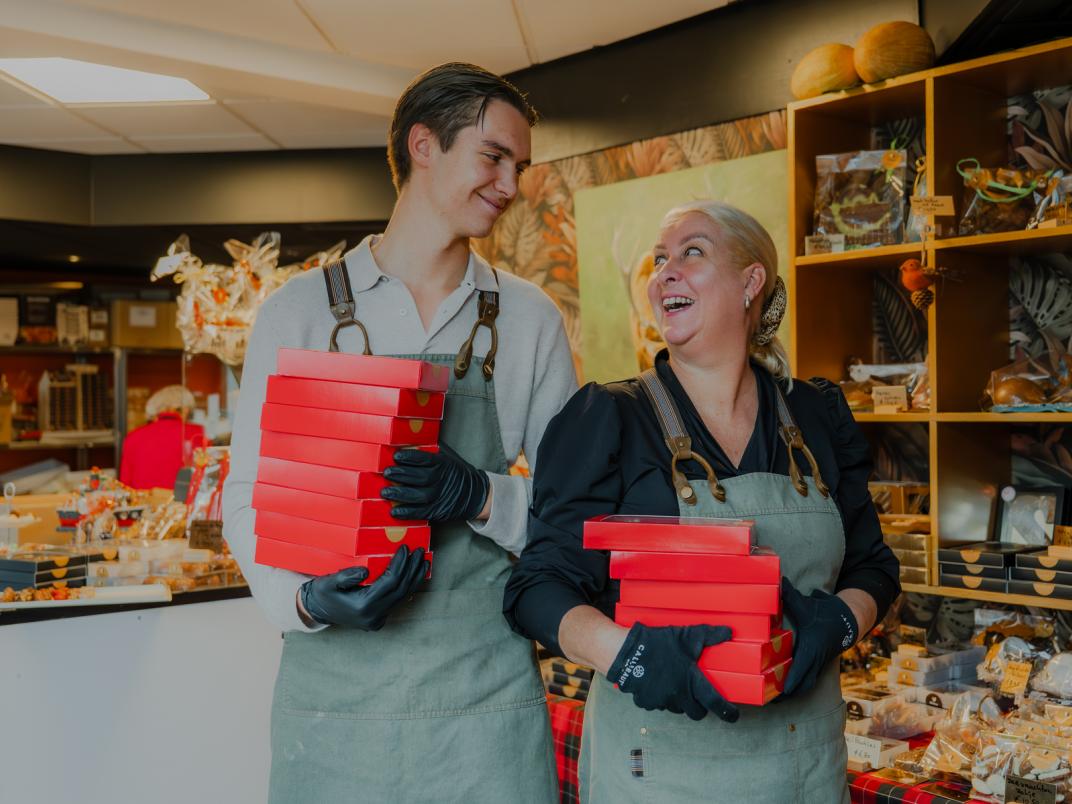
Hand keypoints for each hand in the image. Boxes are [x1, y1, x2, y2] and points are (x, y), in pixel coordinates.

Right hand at [299, 545, 428, 629]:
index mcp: (363, 606)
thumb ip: (346, 576)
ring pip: (403, 597)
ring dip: (414, 578)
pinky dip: (408, 587)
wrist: (317, 611)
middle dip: (412, 569)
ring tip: (423, 562)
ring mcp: (377, 620)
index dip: (400, 564)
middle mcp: (373, 615)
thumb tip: (366, 570)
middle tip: (420, 551)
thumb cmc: (322, 593)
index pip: (390, 582)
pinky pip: (398, 601)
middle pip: (400, 590)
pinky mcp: (379, 619)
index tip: (406, 548)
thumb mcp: (328, 582)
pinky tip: (415, 575)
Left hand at [381, 443, 488, 521]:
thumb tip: (409, 442)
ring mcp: (441, 496)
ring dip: (401, 494)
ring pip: (420, 495)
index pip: (426, 459)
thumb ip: (431, 453)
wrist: (473, 494)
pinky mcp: (438, 510)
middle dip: (402, 475)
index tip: (396, 456)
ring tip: (385, 492)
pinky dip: (408, 512)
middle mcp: (443, 480)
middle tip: (387, 473)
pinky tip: (395, 511)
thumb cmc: (454, 474)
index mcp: (444, 464)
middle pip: (421, 477)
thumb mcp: (447, 459)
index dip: (410, 458)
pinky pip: (422, 512)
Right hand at [608, 622, 738, 721]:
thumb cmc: (658, 644)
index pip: (715, 703)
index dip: (727, 712)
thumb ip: (709, 636)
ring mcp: (661, 701)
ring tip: (675, 684)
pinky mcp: (646, 703)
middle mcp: (678, 696)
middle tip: (698, 695)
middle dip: (699, 707)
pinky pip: (658, 705)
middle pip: (696, 713)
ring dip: (679, 701)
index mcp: (691, 683)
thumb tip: (728, 632)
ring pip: (677, 709)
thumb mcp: (687, 636)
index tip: (733, 715)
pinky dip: (661, 698)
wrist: (627, 652)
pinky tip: (658, 684)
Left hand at [780, 577, 857, 696]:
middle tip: (768, 701)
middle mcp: (816, 659)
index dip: (792, 679)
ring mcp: (818, 664)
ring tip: (772, 701)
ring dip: (791, 694)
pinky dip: (796, 688)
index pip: (802, 667)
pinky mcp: (818, 666)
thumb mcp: (805, 604)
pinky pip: (807, 682)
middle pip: (803, 684)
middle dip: (787, 695)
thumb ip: (789, 595)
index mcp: (812, 647)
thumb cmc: (823, 612)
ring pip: (806, 685)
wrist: (846, 620)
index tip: (782, 691)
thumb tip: (778, 581)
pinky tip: (782, 692)